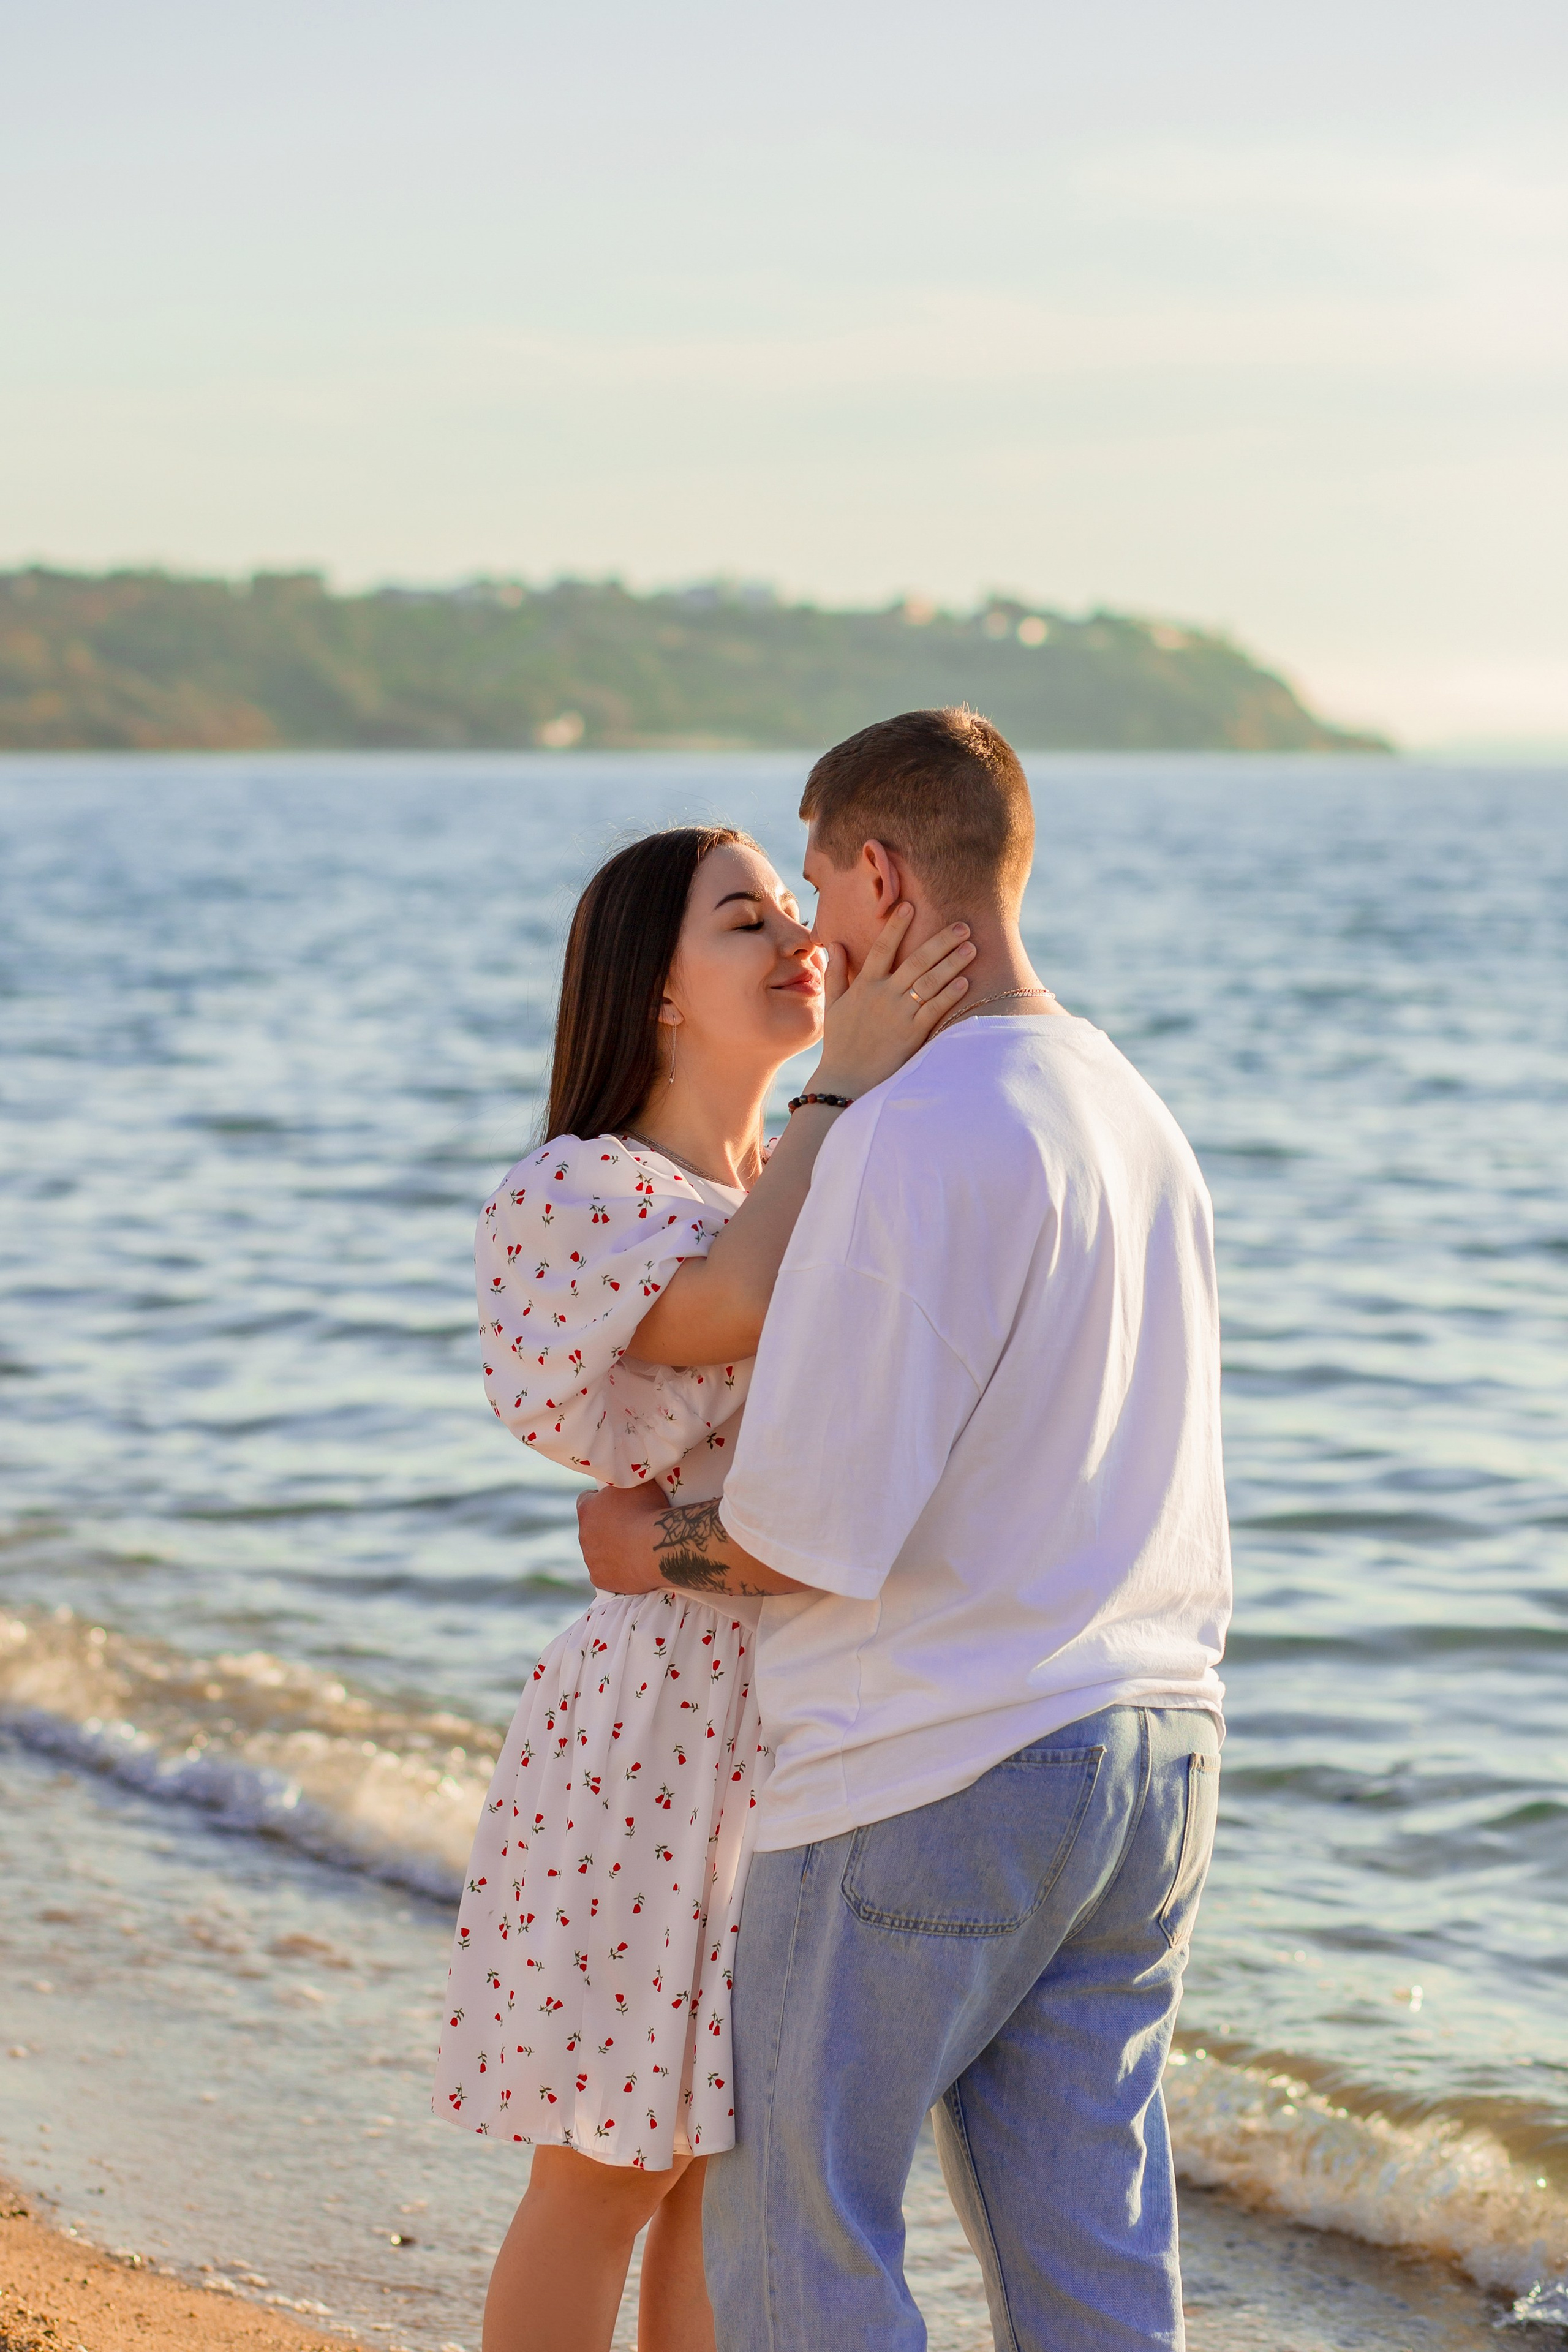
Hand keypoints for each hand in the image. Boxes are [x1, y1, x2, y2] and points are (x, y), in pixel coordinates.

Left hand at [577, 1482, 665, 1592]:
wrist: (658, 1547)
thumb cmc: (649, 1511)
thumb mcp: (639, 1485)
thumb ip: (626, 1484)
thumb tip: (629, 1480)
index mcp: (587, 1508)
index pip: (586, 1500)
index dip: (601, 1500)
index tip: (616, 1504)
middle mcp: (583, 1534)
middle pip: (591, 1528)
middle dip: (606, 1528)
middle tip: (629, 1529)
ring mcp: (590, 1559)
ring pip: (597, 1552)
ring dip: (610, 1550)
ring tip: (634, 1549)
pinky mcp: (599, 1579)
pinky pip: (605, 1573)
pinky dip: (615, 1571)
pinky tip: (631, 1567)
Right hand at [811, 905, 974, 1098]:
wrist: (846, 1081)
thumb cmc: (840, 1043)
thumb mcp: (834, 1005)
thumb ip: (835, 973)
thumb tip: (835, 944)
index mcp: (864, 985)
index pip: (882, 948)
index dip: (896, 927)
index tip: (909, 905)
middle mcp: (883, 996)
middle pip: (916, 961)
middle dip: (940, 941)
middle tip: (963, 925)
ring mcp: (899, 1014)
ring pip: (930, 982)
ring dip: (952, 963)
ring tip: (972, 947)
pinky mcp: (912, 1034)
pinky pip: (934, 1010)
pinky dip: (950, 995)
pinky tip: (966, 981)